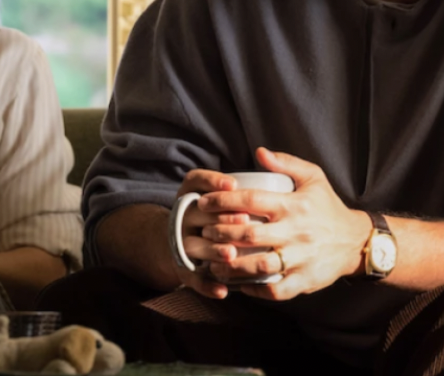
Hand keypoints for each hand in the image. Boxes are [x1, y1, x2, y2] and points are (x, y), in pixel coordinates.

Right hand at [173, 169, 250, 299]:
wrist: (180, 240)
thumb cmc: (216, 211)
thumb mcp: (221, 188)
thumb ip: (243, 173)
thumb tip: (262, 152)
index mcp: (193, 195)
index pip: (196, 181)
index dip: (213, 182)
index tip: (233, 184)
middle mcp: (184, 217)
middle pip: (197, 215)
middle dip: (220, 218)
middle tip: (244, 220)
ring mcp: (183, 243)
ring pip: (194, 247)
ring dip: (212, 250)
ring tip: (232, 254)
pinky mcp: (185, 269)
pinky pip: (193, 278)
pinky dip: (207, 285)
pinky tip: (223, 290)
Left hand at [199, 148, 368, 300]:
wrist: (357, 241)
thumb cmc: (328, 207)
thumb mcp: (314, 178)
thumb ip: (286, 163)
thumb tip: (258, 152)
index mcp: (294, 205)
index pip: (251, 200)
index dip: (224, 200)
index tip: (205, 202)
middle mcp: (296, 232)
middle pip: (250, 235)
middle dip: (222, 234)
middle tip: (204, 233)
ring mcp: (301, 259)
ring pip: (259, 266)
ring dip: (232, 266)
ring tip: (214, 264)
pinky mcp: (305, 281)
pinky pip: (275, 290)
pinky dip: (255, 291)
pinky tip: (239, 285)